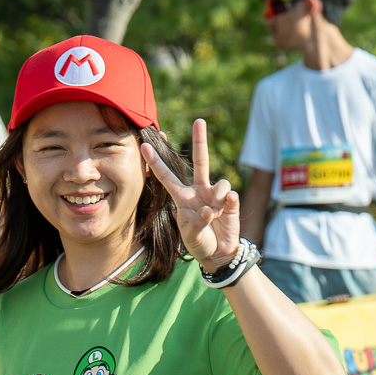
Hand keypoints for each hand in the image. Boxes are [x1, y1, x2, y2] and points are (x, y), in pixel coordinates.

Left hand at [142, 119, 238, 268]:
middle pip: (200, 161)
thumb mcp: (191, 234)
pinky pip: (230, 195)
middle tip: (199, 121)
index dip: (156, 162)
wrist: (218, 253)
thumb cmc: (199, 241)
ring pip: (219, 183)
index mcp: (182, 197)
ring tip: (213, 213)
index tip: (144, 145)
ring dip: (216, 197)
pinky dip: (226, 202)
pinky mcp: (230, 202)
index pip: (167, 176)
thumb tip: (209, 209)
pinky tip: (224, 209)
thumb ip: (197, 222)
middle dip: (199, 141)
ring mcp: (215, 195)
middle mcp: (199, 191)